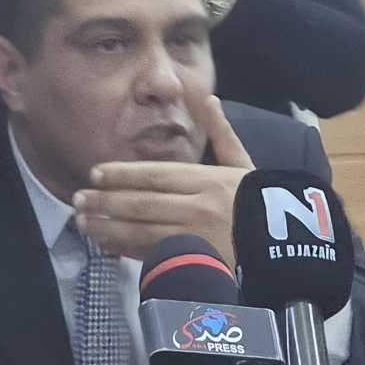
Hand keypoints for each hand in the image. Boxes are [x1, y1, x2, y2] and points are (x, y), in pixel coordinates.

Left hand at [74, 95, 253, 264]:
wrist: (286, 247)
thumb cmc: (262, 203)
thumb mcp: (245, 165)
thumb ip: (222, 133)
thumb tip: (209, 99)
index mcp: (210, 181)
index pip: (156, 175)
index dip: (122, 174)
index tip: (95, 173)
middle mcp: (199, 208)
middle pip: (142, 203)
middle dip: (106, 201)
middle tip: (78, 198)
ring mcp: (195, 239)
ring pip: (141, 231)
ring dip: (108, 226)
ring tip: (83, 222)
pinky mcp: (194, 265)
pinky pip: (153, 256)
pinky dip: (127, 250)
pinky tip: (106, 245)